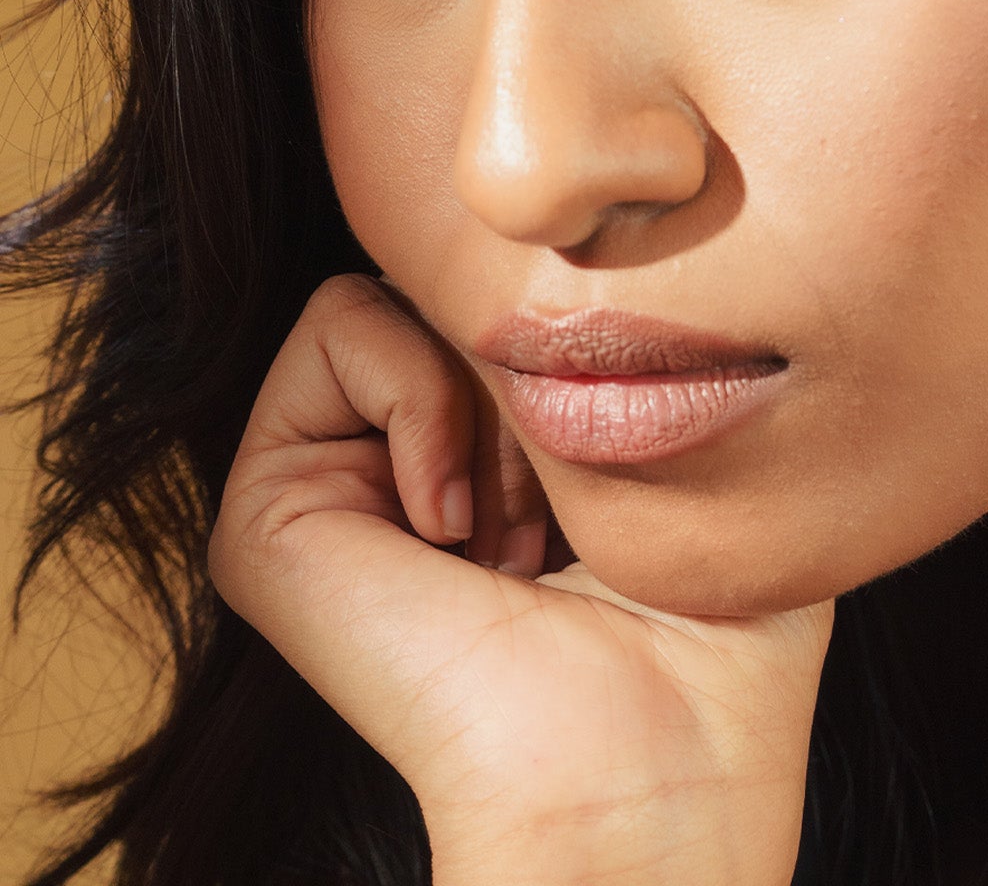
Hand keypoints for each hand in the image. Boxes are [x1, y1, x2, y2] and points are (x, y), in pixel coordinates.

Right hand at [209, 275, 831, 885]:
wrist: (660, 767)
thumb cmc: (719, 626)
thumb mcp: (705, 438)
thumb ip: (654, 331)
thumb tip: (615, 221)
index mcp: (488, 457)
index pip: (503, 286)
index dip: (572, 318)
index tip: (619, 445)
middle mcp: (400, 466)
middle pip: (452, 280)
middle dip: (531, 358)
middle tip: (569, 505)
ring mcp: (328, 487)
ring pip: (397, 294)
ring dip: (487, 387)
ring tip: (525, 522)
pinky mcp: (267, 512)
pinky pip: (338, 326)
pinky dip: (423, 394)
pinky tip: (465, 522)